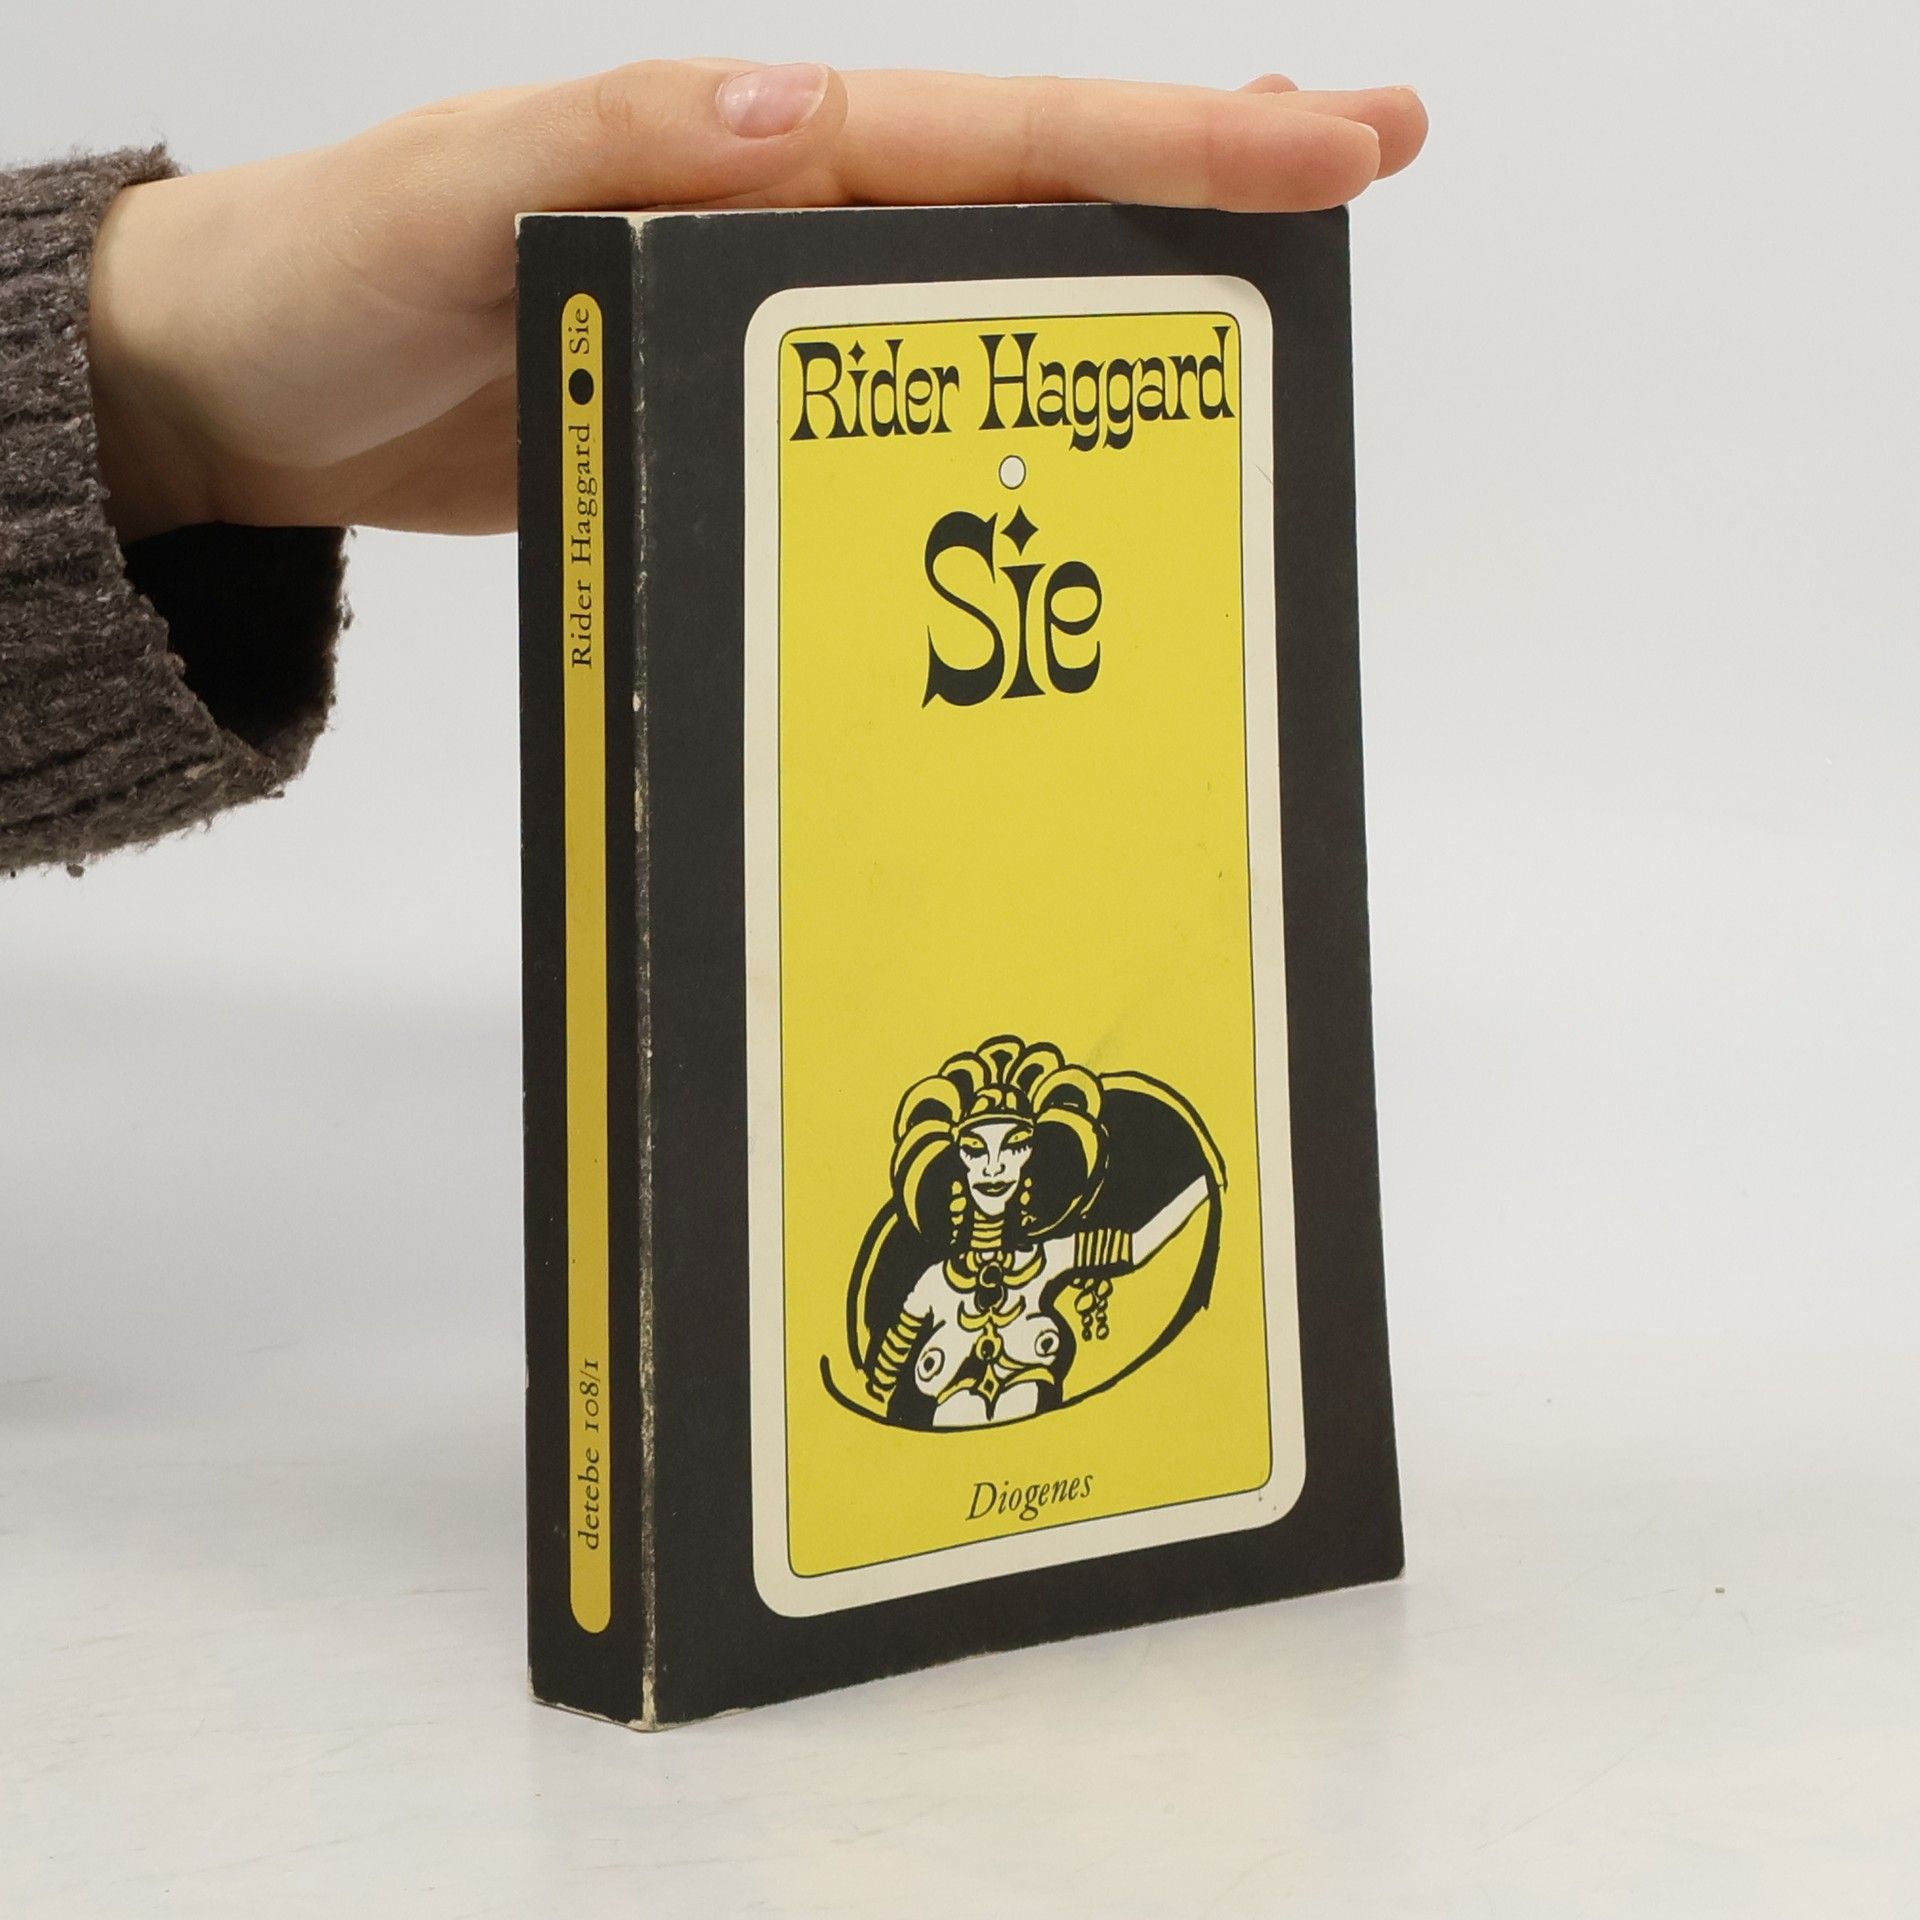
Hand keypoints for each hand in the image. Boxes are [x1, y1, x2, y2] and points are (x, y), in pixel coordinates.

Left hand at [87, 61, 1425, 542]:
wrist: (259, 394)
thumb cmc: (332, 273)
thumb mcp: (455, 189)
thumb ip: (621, 140)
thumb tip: (805, 110)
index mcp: (743, 145)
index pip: (988, 129)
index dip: (1158, 131)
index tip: (1314, 136)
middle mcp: (781, 217)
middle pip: (1028, 192)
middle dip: (1200, 177)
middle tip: (1360, 171)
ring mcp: (770, 320)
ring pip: (983, 293)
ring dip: (1124, 292)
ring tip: (1265, 308)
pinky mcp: (742, 410)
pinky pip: (896, 400)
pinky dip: (995, 405)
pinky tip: (1063, 430)